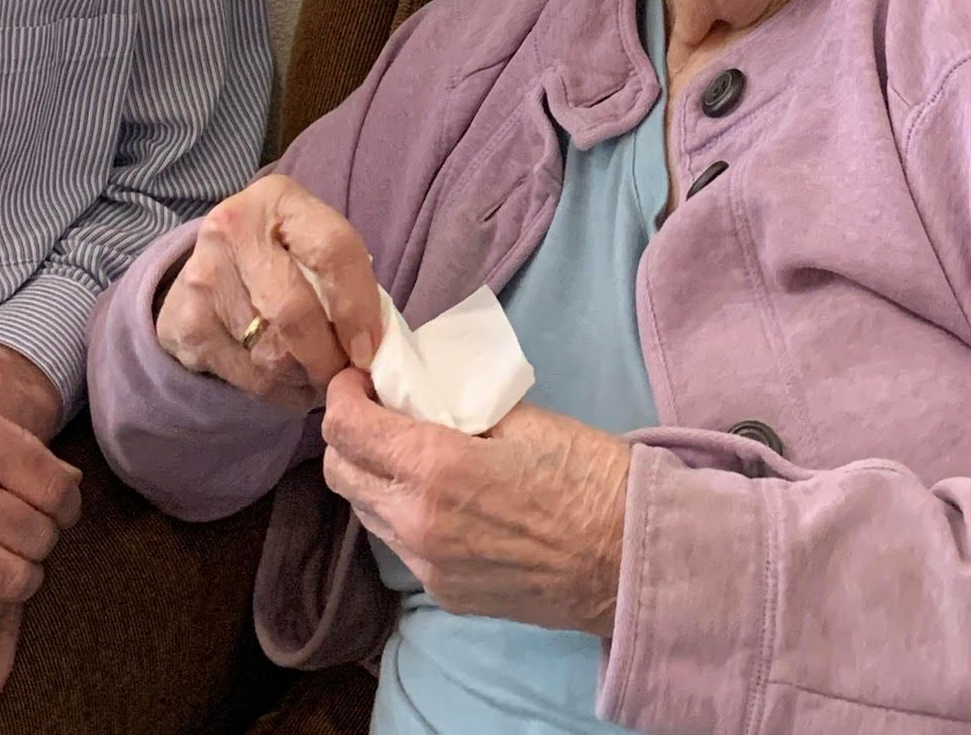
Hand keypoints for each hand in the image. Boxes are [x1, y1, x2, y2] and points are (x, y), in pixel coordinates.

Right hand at [0, 394, 80, 629]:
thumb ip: (14, 449)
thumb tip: (72, 483)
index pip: (56, 489)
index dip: (67, 509)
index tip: (60, 515)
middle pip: (39, 537)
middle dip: (42, 546)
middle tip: (31, 544)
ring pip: (11, 579)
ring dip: (19, 582)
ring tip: (11, 571)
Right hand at [156, 175, 381, 412]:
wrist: (208, 265)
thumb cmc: (280, 253)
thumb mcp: (309, 239)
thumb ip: (342, 275)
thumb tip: (370, 347)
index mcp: (279, 198)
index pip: (332, 250)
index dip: (358, 306)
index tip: (369, 348)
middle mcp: (233, 229)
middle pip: (294, 310)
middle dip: (328, 356)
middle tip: (346, 375)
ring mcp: (203, 276)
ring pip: (271, 353)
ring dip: (304, 377)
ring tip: (317, 374)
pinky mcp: (185, 322)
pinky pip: (247, 376)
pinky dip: (278, 390)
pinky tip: (286, 379)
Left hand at [321, 368, 630, 635]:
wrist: (629, 560)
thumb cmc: (586, 475)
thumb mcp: (520, 418)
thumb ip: (456, 407)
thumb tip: (418, 394)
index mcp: (435, 469)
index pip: (346, 428)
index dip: (343, 392)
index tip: (362, 376)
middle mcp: (417, 523)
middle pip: (341, 474)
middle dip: (348, 434)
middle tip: (380, 409)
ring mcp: (428, 567)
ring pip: (366, 512)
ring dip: (373, 475)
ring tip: (409, 451)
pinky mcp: (445, 595)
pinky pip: (400, 544)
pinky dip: (403, 512)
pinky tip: (440, 495)